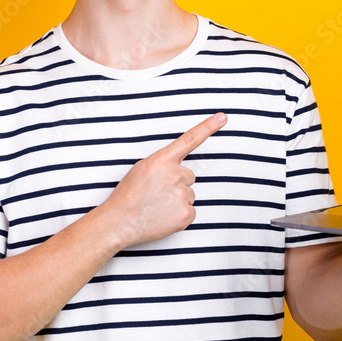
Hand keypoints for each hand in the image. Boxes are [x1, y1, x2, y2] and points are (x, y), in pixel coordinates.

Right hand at [103, 112, 226, 248]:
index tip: (222, 117)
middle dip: (177, 184)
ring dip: (177, 200)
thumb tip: (175, 168)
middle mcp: (175, 174)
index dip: (208, 127)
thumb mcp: (141, 169)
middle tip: (157, 194)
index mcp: (162, 160)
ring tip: (157, 207)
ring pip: (189, 195)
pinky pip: (190, 211)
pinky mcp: (186, 214)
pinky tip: (163, 217)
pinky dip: (179, 215)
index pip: (190, 139)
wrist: (119, 223)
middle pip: (188, 176)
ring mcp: (182, 195)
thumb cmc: (128, 196)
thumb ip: (162, 164)